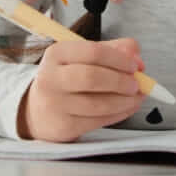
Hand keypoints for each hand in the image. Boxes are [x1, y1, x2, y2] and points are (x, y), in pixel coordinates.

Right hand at [18, 37, 144, 141]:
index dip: (119, 59)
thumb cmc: (67, 78)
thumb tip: (136, 57)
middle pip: (92, 77)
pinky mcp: (64, 126)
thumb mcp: (83, 57)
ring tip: (137, 97)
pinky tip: (127, 108)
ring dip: (125, 101)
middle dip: (121, 81)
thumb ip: (112, 50)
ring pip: (98, 104)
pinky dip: (119, 114)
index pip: (93, 51)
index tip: (135, 65)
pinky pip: (98, 121)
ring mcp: (55, 104)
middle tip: (138, 84)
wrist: (38, 110)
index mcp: (57, 53)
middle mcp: (51, 78)